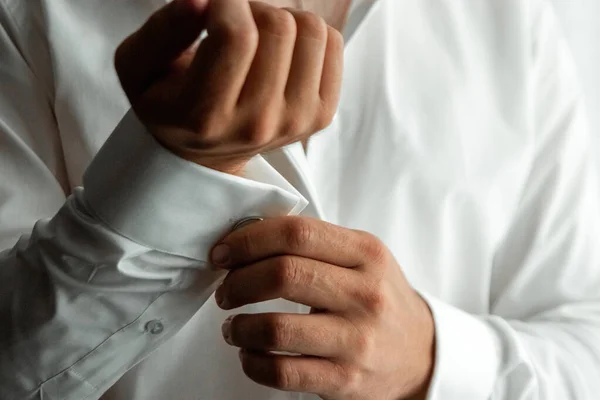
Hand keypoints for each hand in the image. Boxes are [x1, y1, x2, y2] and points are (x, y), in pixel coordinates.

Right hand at [114, 0, 342, 174]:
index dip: (226, 1)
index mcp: (205, 116)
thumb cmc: (169, 104)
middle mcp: (256, 125)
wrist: (204, 154)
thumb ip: (163, 30)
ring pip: (310, 30)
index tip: (214, 3)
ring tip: (256, 37)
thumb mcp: (139, 68)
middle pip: (278, 26)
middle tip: (232, 23)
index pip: (235, 35)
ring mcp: (295, 122)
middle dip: (252, 8)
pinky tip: (280, 53)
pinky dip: (306, 35)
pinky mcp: (321, 115)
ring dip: (281, 19)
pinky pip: (331, 44)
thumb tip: (203, 0)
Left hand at [211, 217, 435, 398]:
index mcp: (366, 254)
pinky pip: (282, 373)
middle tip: (226, 290)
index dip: (249, 240)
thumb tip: (247, 237)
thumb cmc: (379, 298)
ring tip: (233, 326)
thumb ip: (315, 243)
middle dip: (237, 281)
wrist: (420, 353)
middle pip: (283, 274)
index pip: (298, 233)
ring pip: (276, 327)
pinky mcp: (345, 380)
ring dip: (239, 326)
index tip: (225, 252)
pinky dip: (252, 362)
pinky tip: (251, 354)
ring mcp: (357, 340)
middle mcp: (366, 294)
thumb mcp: (363, 258)